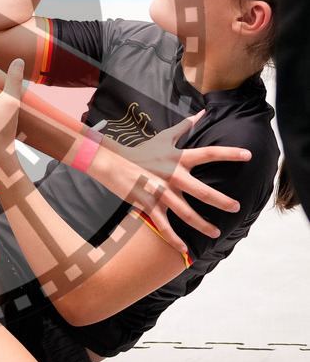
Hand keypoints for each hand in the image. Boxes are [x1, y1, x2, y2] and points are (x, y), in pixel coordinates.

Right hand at [111, 112, 250, 253]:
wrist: (113, 162)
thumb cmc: (141, 151)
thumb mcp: (164, 137)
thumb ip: (184, 126)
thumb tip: (201, 112)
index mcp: (178, 158)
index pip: (208, 154)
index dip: (229, 153)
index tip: (248, 155)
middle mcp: (173, 176)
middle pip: (202, 191)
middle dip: (221, 201)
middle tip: (236, 207)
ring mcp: (161, 192)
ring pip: (186, 213)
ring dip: (202, 225)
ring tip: (216, 233)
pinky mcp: (149, 204)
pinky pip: (164, 225)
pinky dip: (174, 238)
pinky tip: (185, 249)